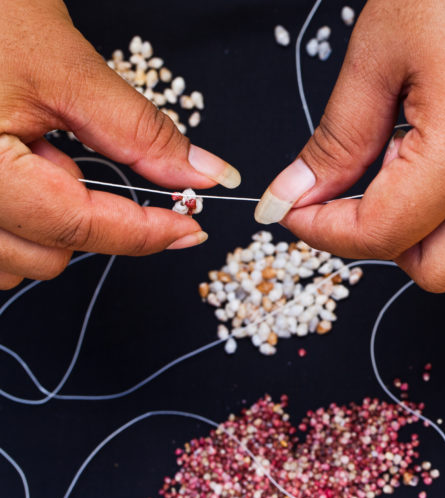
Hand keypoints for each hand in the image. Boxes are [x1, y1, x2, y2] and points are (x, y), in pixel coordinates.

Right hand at [0, 0, 239, 289]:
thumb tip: (204, 173)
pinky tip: (17, 170)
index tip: (190, 228)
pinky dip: (19, 223)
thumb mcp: (67, 69)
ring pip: (13, 262)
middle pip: (44, 256)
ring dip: (47, 226)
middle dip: (88, 222)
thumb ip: (139, 132)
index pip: (76, 225)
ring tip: (37, 156)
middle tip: (81, 158)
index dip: (145, 232)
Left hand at [255, 0, 444, 291]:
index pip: (381, 236)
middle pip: (436, 270)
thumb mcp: (380, 53)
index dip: (323, 231)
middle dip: (380, 245)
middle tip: (345, 195)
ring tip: (396, 156)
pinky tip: (437, 146)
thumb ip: (337, 141)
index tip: (293, 208)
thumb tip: (298, 194)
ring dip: (422, 225)